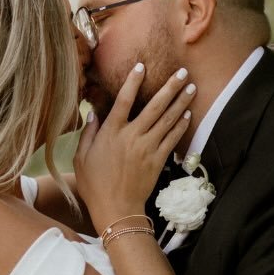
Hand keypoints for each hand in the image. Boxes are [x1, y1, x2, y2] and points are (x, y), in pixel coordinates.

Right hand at [74, 63, 196, 225]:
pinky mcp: (158, 160)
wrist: (115, 208)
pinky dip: (181, 125)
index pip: (123, 100)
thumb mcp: (81, 157)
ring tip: (192, 88)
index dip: (133, 82)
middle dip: (170, 87)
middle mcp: (131, 136)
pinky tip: (188, 114)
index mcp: (111, 133)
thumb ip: (88, 132)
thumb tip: (93, 112)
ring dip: (181, 102)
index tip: (142, 66)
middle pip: (155, 106)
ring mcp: (147, 148)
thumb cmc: (94, 184)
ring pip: (168, 120)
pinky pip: (172, 139)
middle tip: (183, 72)